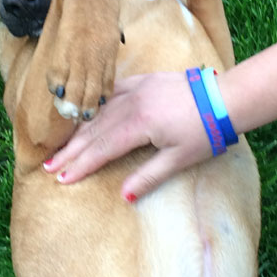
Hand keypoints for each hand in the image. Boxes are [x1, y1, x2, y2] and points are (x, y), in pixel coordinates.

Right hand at [44, 72, 212, 200]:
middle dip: (72, 150)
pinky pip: (113, 92)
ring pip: (100, 111)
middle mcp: (133, 104)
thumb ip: (148, 176)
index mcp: (140, 125)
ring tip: (61, 145)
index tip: (61, 178)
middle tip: (50, 165)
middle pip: (95, 131)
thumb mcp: (178, 160)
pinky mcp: (145, 80)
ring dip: (80, 130)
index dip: (81, 165)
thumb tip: (124, 196)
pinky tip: (87, 113)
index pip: (103, 149)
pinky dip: (98, 105)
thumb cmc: (206, 132)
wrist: (226, 99)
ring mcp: (138, 89)